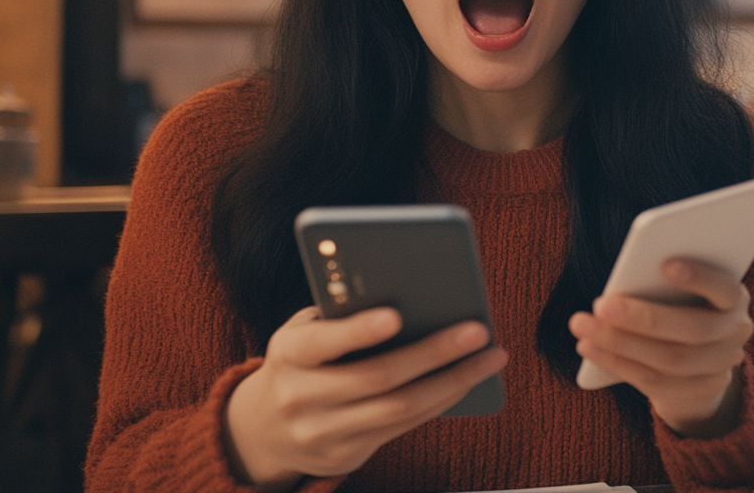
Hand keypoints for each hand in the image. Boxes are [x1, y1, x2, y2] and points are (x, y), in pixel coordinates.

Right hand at [224, 306, 507, 490]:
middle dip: (433, 353)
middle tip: (477, 329)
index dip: (357, 331)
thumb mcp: (304, 332)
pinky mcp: (345, 457)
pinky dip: (440, 402)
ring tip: (490, 357)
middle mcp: (299, 398)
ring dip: (453, 381)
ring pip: (399, 409)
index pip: (322, 343)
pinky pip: (402, 428)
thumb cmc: (302, 359)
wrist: (263, 429)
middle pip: (377, 377)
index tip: (396, 315)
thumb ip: (341, 315)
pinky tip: (467, 380)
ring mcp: (322, 434)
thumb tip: (411, 295)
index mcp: (287, 354)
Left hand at [569, 258, 752, 437]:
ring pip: (670, 360)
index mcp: (734, 298)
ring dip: (620, 344)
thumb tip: (625, 282)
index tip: (666, 264)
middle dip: (642, 318)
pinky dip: (617, 363)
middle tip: (600, 305)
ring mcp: (721, 366)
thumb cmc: (680, 301)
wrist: (702, 355)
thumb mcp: (680, 288)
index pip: (725, 288)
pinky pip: (655, 381)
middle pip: (692, 330)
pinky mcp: (700, 390)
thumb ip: (663, 282)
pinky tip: (589, 347)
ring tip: (583, 326)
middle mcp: (735, 332)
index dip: (700, 278)